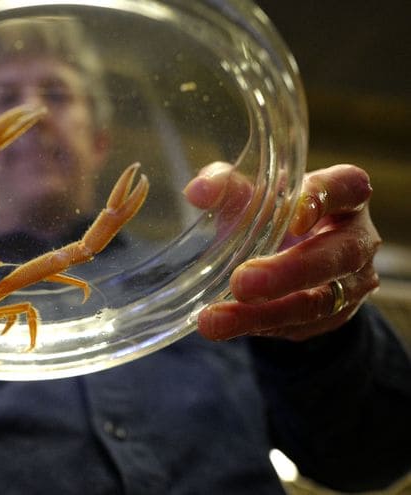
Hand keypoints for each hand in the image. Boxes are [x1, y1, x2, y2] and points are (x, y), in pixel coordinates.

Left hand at [184, 162, 379, 340]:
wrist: (293, 257)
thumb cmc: (274, 212)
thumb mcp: (253, 194)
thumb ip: (227, 187)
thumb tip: (198, 191)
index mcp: (345, 194)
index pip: (347, 188)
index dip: (324, 199)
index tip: (294, 215)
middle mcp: (357, 239)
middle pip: (339, 255)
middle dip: (289, 272)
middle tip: (242, 282)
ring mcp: (352, 283)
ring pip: (318, 302)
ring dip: (265, 313)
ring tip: (216, 319)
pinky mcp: (334, 317)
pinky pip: (300, 327)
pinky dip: (260, 326)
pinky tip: (227, 326)